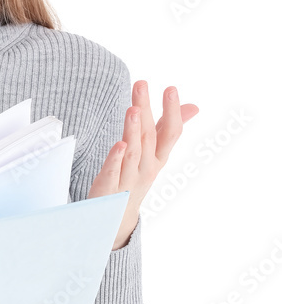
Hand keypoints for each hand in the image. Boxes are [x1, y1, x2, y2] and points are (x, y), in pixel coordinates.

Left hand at [87, 82, 199, 248]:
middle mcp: (147, 168)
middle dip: (145, 109)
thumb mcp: (154, 154)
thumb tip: (194, 106)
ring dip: (133, 130)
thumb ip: (168, 128)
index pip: (170, 132)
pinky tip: (119, 145)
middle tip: (141, 84)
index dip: (172, 111)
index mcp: (158, 157)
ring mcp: (129, 180)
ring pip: (133, 153)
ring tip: (133, 109)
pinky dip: (116, 159)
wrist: (116, 218)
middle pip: (148, 136)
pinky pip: (113, 173)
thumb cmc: (136, 178)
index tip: (171, 88)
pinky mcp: (108, 190)